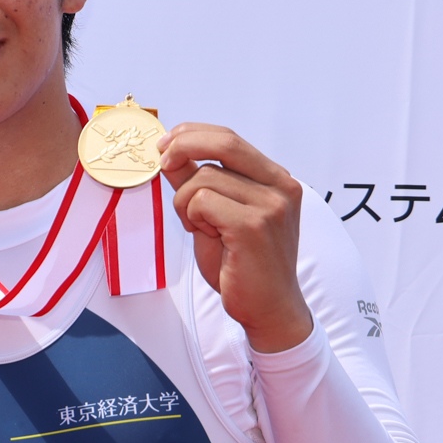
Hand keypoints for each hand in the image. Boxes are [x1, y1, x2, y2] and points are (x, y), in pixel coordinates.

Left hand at [158, 123, 311, 353]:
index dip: (193, 134)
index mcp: (276, 180)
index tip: (166, 143)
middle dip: (182, 146)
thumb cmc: (243, 266)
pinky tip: (207, 236)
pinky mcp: (254, 225)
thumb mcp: (218, 216)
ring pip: (203, 178)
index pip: (231, 138)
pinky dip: (192, 217)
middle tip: (161, 161)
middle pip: (223, 143)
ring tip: (201, 229)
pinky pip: (202, 201)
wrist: (269, 309)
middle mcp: (281, 186)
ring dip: (186, 204)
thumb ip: (199, 184)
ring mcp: (271, 204)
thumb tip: (170, 155)